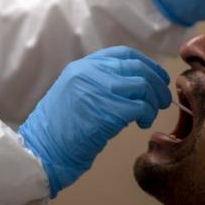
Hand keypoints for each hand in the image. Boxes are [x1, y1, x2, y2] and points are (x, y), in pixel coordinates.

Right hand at [19, 46, 170, 196]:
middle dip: (156, 84)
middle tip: (163, 100)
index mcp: (82, 66)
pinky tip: (141, 124)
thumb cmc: (58, 129)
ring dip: (154, 101)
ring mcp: (97, 89)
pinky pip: (140, 106)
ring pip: (143, 85)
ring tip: (149, 116)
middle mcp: (90, 72)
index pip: (124, 54)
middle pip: (138, 67)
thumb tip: (136, 85)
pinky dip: (147, 114)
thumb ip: (100, 83)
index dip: (147, 65)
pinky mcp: (106, 111)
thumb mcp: (75, 94)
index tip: (157, 78)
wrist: (42, 150)